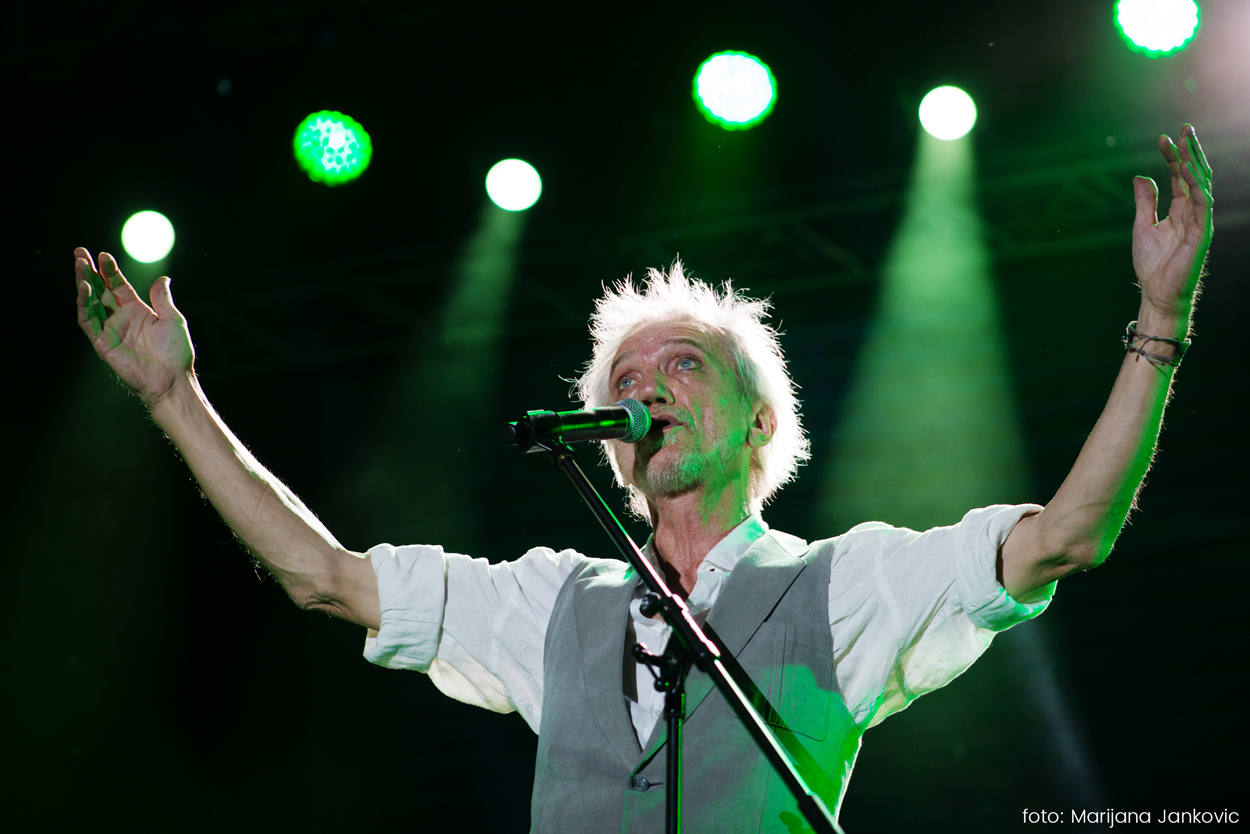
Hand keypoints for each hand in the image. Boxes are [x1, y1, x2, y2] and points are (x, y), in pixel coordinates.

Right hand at [74, 248, 194, 405]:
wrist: (173, 378)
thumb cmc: (176, 352)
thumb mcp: (173, 319)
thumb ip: (163, 298)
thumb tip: (163, 278)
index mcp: (137, 311)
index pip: (118, 286)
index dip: (110, 271)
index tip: (103, 255)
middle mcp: (120, 319)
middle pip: (100, 291)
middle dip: (89, 272)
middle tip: (80, 252)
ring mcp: (110, 331)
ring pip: (90, 303)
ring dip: (83, 284)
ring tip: (80, 265)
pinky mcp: (102, 344)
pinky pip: (89, 322)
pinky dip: (84, 306)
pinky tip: (84, 290)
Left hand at [1132, 124, 1213, 326]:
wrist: (1156, 292)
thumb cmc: (1152, 265)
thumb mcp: (1142, 226)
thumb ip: (1145, 201)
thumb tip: (1140, 176)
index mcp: (1180, 209)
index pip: (1180, 176)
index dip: (1173, 156)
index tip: (1163, 138)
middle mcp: (1193, 211)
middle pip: (1195, 174)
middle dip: (1190, 151)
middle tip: (1184, 128)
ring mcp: (1200, 221)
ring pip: (1202, 184)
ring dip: (1194, 163)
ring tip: (1185, 142)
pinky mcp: (1202, 233)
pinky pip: (1203, 205)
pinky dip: (1197, 187)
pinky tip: (1188, 171)